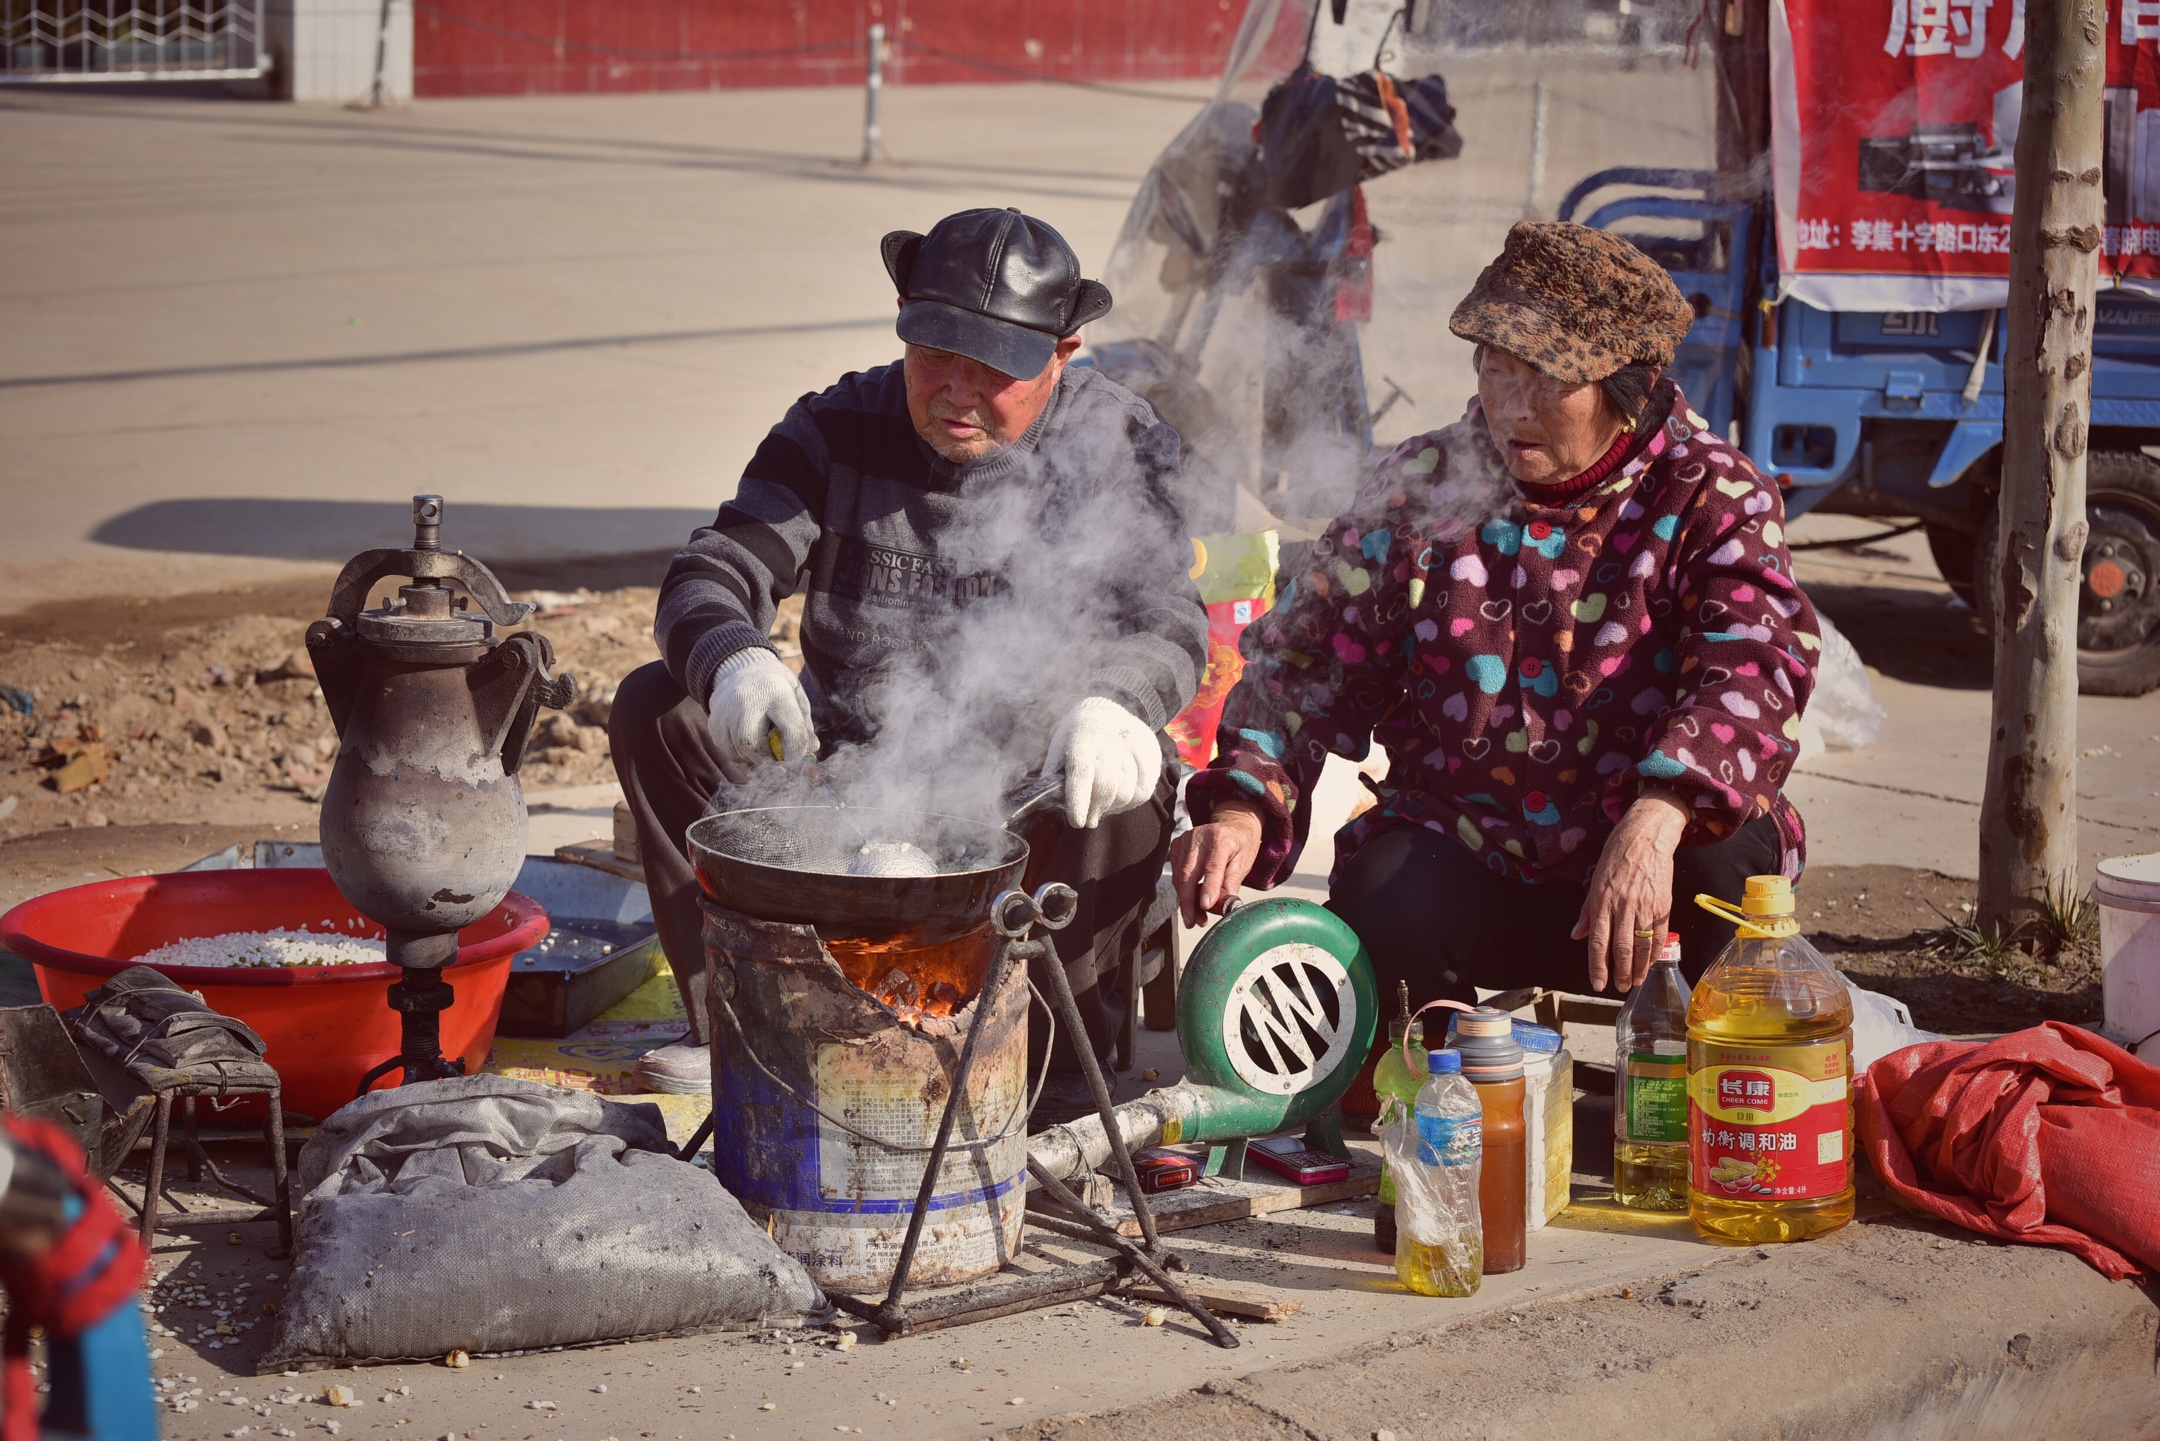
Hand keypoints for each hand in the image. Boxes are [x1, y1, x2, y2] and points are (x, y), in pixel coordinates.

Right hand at [705, 648, 816, 783]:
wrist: (741, 668)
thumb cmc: (775, 687)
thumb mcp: (795, 696)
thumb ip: (804, 724)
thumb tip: (812, 749)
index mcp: (775, 690)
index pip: (790, 728)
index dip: (796, 752)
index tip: (797, 763)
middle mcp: (746, 699)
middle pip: (752, 743)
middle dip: (767, 759)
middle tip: (777, 761)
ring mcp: (725, 710)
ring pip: (738, 750)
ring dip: (754, 758)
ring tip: (763, 748)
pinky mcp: (714, 722)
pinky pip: (727, 750)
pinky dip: (741, 754)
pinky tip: (748, 742)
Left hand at [1045, 697, 1162, 828]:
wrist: (1103, 712)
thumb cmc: (1076, 741)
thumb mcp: (1058, 752)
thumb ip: (1053, 778)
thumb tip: (1048, 805)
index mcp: (1081, 739)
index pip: (1082, 772)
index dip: (1079, 800)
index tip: (1077, 822)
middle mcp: (1108, 738)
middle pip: (1107, 784)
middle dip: (1097, 809)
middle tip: (1089, 820)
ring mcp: (1133, 744)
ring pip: (1128, 789)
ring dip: (1115, 807)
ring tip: (1104, 808)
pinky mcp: (1150, 751)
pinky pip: (1145, 788)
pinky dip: (1132, 802)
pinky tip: (1121, 801)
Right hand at [1170, 804, 1264, 927]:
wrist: (1232, 824)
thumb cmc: (1239, 845)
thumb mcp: (1244, 863)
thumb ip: (1231, 883)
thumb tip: (1222, 906)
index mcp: (1221, 839)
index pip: (1212, 866)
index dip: (1208, 888)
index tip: (1205, 906)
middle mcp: (1199, 837)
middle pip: (1188, 874)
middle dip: (1188, 902)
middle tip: (1192, 922)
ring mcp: (1185, 840)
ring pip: (1179, 876)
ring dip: (1185, 900)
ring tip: (1195, 917)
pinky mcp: (1177, 845)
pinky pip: (1175, 873)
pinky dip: (1182, 890)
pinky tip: (1191, 900)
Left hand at [1571, 790, 1688, 993]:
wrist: (1647, 835)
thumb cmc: (1617, 855)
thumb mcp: (1595, 880)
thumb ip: (1587, 911)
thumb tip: (1576, 935)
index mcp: (1601, 901)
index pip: (1598, 942)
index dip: (1598, 966)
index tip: (1599, 984)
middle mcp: (1622, 906)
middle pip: (1621, 948)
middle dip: (1620, 972)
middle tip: (1621, 987)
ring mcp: (1644, 906)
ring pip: (1642, 946)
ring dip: (1639, 968)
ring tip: (1636, 981)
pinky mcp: (1663, 904)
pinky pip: (1659, 934)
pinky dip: (1655, 952)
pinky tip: (1652, 963)